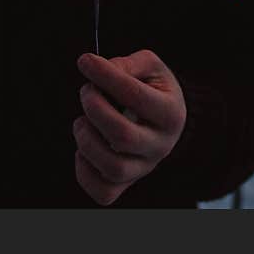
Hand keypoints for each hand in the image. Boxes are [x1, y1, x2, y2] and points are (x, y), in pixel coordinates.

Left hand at [74, 49, 186, 205]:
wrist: (163, 120)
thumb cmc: (152, 88)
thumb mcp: (150, 67)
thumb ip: (129, 64)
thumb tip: (102, 69)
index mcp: (171, 114)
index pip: (136, 96)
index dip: (106, 76)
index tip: (85, 61)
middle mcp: (161, 146)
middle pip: (123, 136)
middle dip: (95, 108)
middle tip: (86, 91)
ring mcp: (144, 169)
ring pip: (112, 167)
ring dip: (86, 140)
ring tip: (82, 121)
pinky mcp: (126, 184)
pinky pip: (103, 192)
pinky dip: (84, 171)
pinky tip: (84, 148)